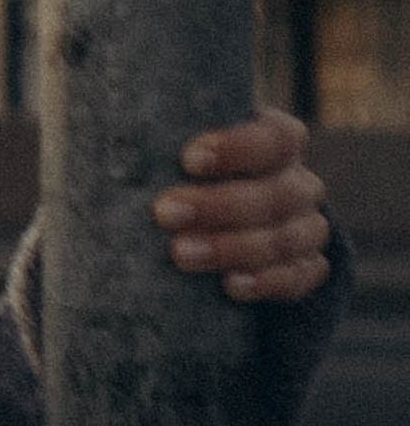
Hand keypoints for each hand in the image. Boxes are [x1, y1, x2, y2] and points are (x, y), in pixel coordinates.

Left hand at [152, 110, 331, 303]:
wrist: (205, 228)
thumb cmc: (181, 177)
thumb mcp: (176, 153)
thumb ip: (162, 146)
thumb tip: (120, 144)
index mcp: (278, 143)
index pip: (276, 139)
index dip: (238, 148)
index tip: (188, 159)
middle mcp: (299, 185)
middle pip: (276, 194)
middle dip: (218, 205)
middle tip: (165, 212)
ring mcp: (306, 229)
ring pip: (284, 239)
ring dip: (231, 248)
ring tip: (180, 253)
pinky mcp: (304, 269)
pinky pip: (298, 278)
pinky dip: (267, 283)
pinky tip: (231, 286)